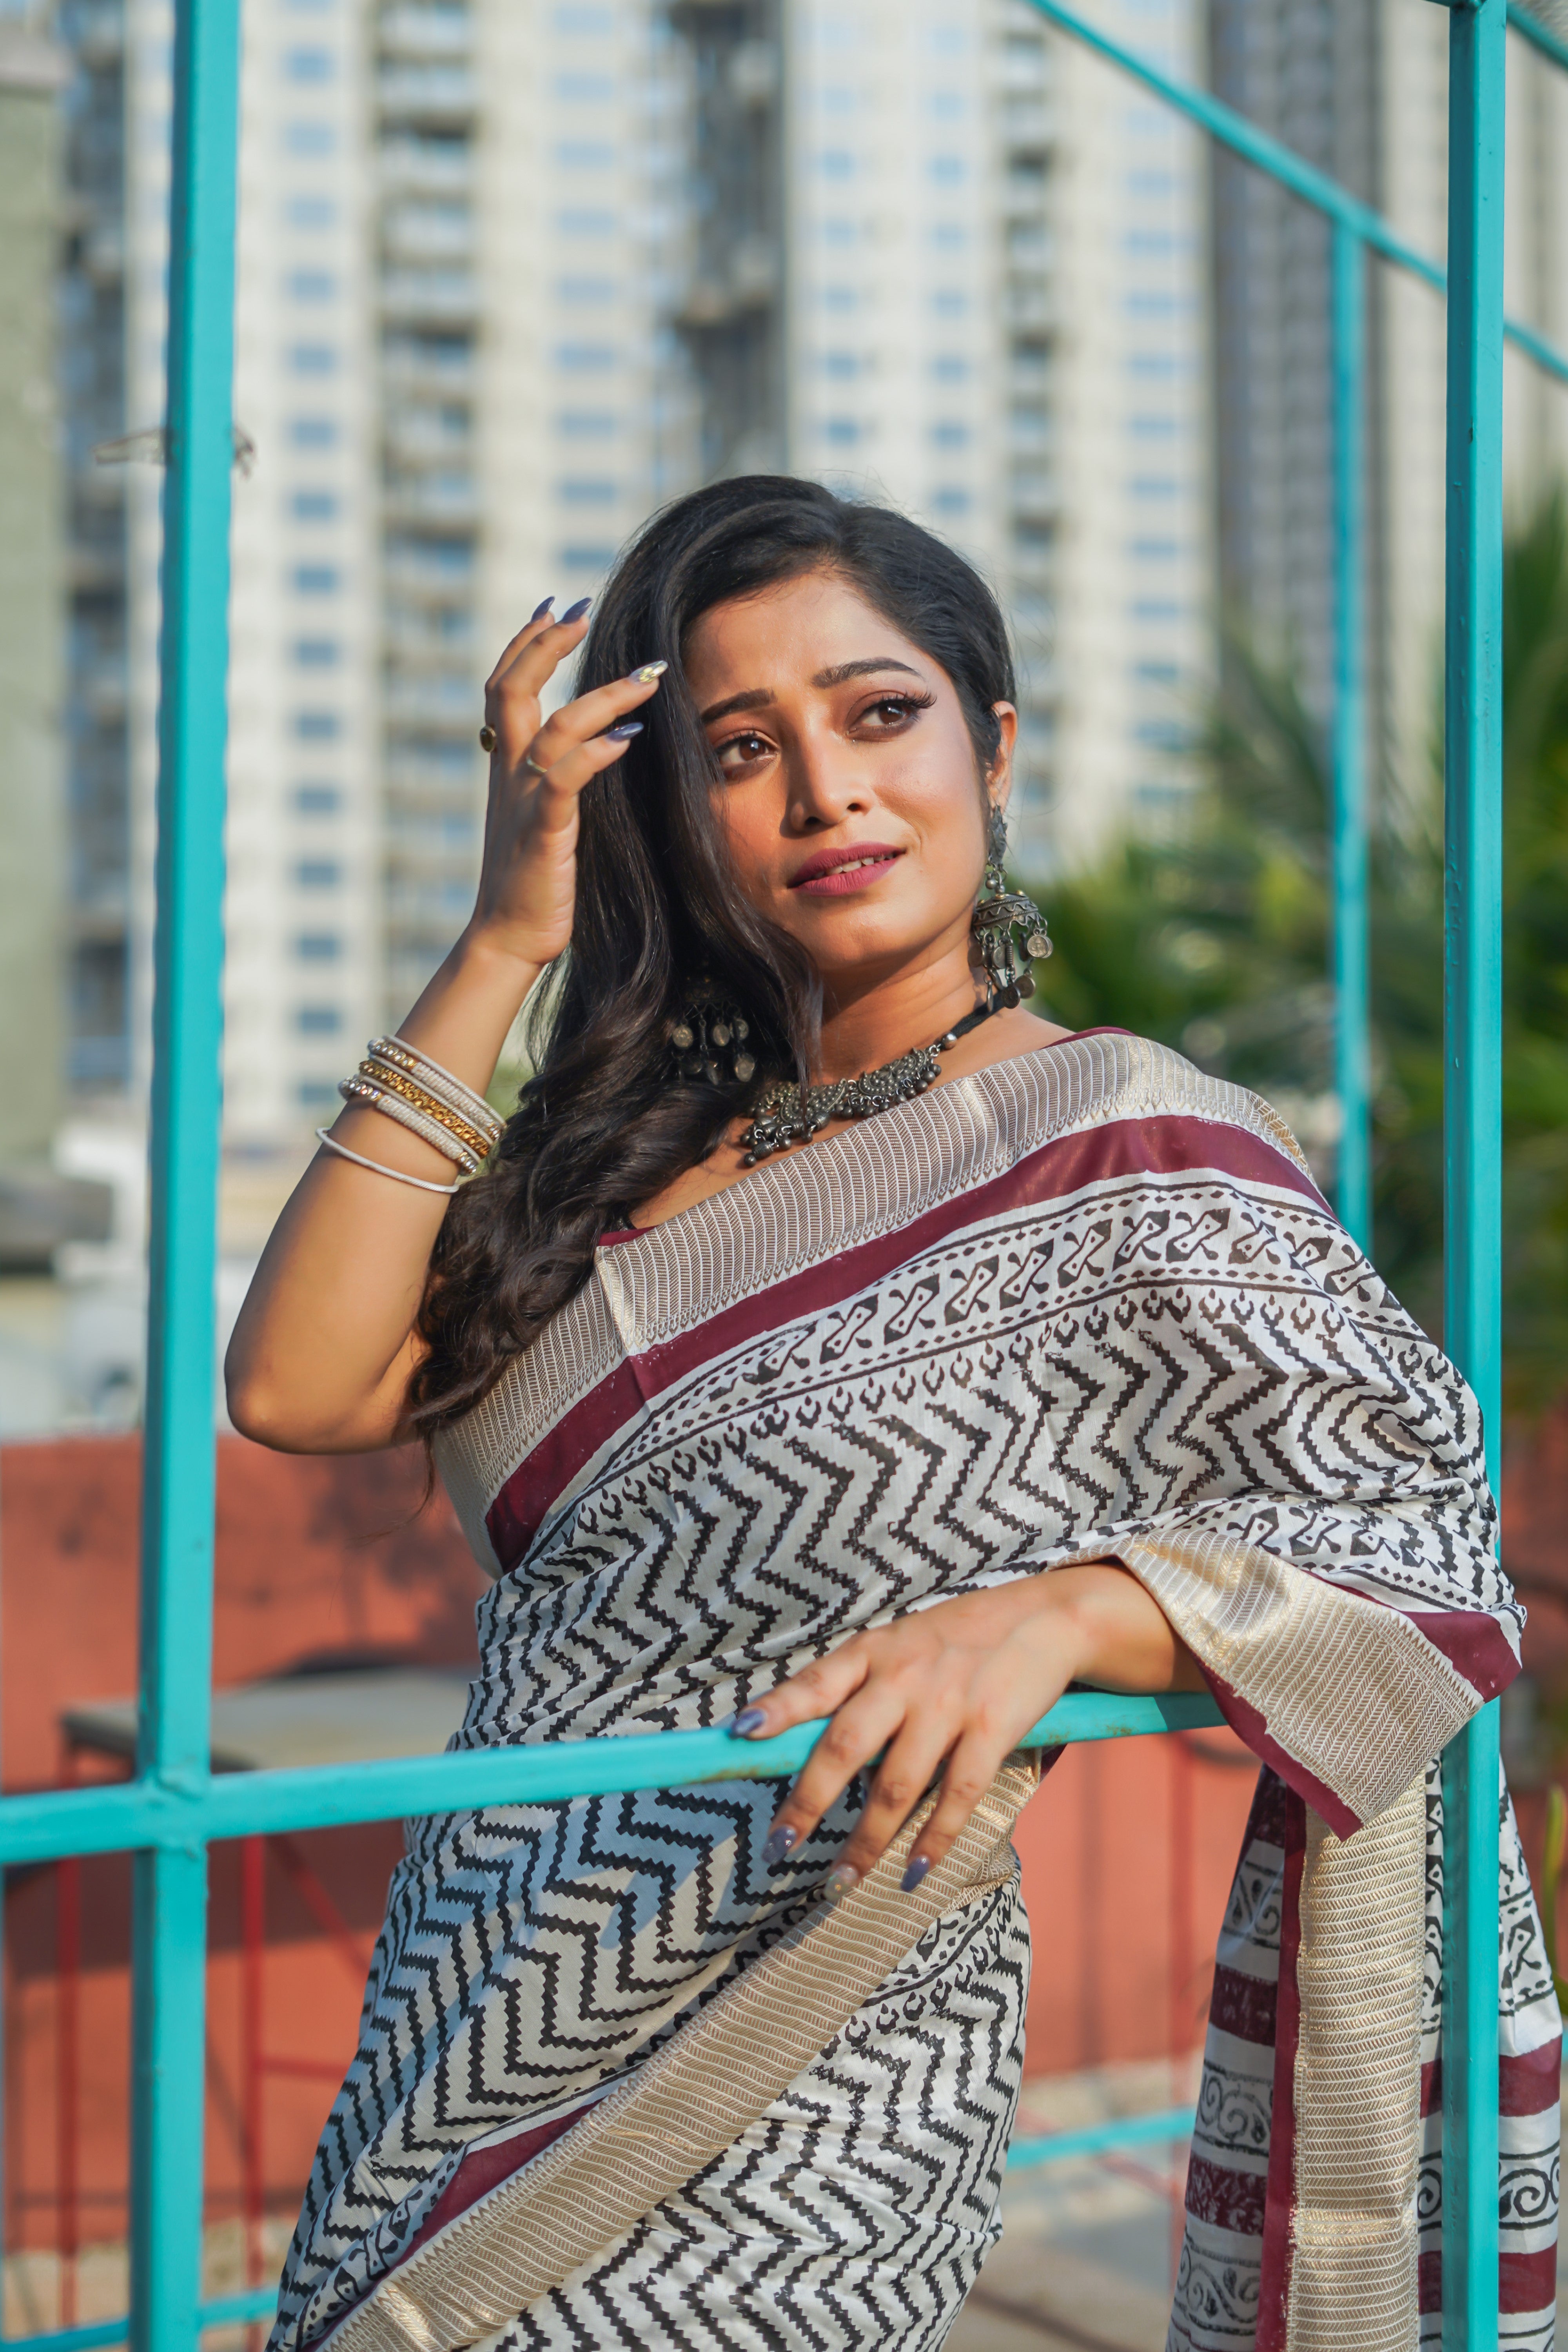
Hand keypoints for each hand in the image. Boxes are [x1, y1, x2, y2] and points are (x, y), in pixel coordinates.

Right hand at [469, 601, 668, 969]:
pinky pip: (566, 778)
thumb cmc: (536, 880)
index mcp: (506, 766)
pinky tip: (631, 736)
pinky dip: (598, 751)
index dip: (525, 643)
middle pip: (510, 688)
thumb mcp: (546, 815)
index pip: (504, 687)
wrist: (509, 936)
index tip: (553, 607)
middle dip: (544, 643)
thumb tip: (602, 740)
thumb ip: (561, 776)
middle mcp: (509, 774)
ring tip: (647, 676)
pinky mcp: (543, 831)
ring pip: (553, 726)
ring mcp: (524, 800)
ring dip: (603, 695)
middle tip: (579, 608)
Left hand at [733, 1564, 1199, 1894]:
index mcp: (874, 1650)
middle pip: (845, 1746)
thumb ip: (860, 1688)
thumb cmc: (958, 1639)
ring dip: (865, 1842)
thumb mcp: (900, 1644)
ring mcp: (949, 1704)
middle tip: (778, 1849)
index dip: (776, 1707)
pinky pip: (955, 1796)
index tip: (740, 1734)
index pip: (815, 1682)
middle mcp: (905, 1676)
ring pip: (895, 1786)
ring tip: (840, 1882)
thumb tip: (814, 1753)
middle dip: (807, 1803)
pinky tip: (913, 1872)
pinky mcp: (992, 1729)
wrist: (1046, 1617)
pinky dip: (932, 1839)